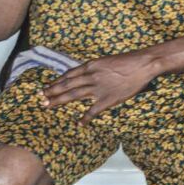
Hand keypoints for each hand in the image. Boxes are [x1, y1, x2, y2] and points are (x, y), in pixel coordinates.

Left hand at [41, 51, 157, 123]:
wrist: (142, 64)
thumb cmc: (127, 61)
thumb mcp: (106, 61)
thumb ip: (94, 69)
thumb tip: (84, 76)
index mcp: (90, 66)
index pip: (68, 75)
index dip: (56, 82)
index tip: (46, 87)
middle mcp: (91, 76)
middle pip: (66, 85)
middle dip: (52, 92)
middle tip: (41, 99)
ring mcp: (98, 88)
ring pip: (74, 95)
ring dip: (60, 101)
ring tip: (49, 106)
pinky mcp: (108, 99)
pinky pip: (93, 110)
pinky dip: (85, 118)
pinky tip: (79, 123)